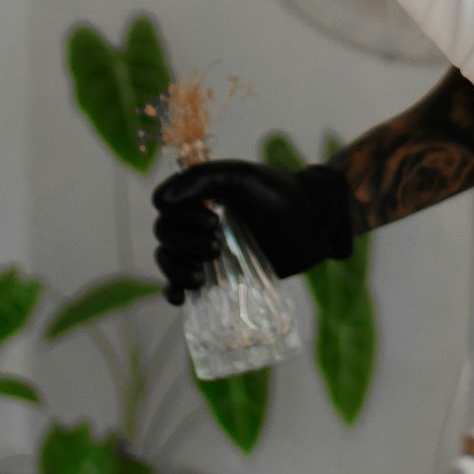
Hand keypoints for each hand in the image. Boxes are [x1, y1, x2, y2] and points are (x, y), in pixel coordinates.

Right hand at [150, 160, 353, 303]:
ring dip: (176, 269)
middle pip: (165, 236)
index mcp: (198, 196)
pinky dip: (173, 291)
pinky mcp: (216, 276)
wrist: (312, 222)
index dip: (180, 217)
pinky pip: (180, 287)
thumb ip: (201, 179)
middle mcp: (196, 223)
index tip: (212, 218)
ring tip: (200, 275)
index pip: (165, 208)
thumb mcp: (240, 177)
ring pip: (168, 261)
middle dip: (184, 243)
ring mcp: (204, 250)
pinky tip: (180, 296)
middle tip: (216, 244)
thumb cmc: (279, 194)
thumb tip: (161, 203)